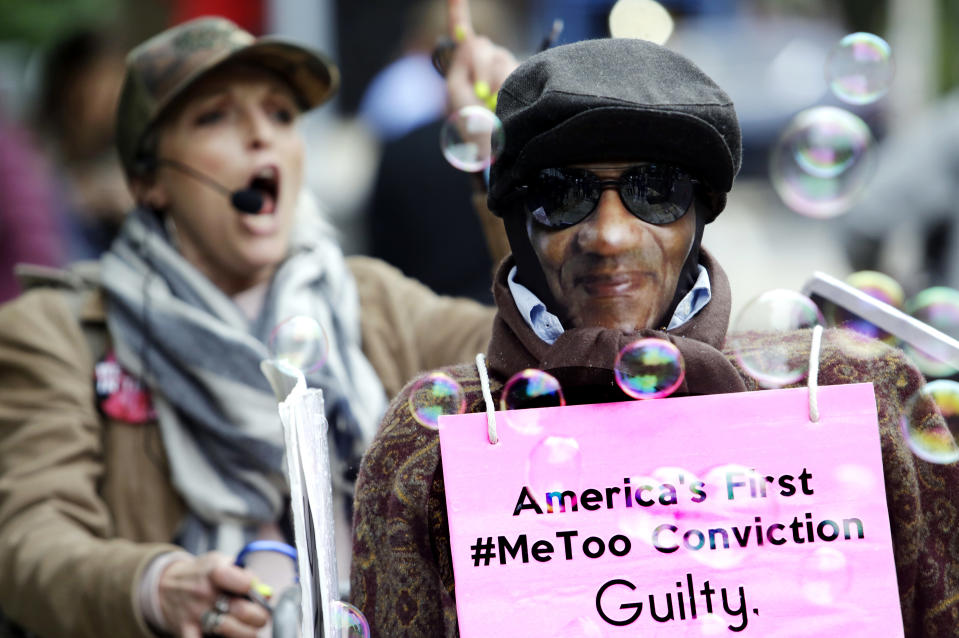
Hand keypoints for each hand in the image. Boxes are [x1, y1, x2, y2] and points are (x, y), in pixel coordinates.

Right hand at [158, 552, 269, 637]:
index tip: (258, 593)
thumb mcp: (221, 562)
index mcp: (216, 571)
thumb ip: (245, 575)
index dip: (256, 590)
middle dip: (259, 617)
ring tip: (247, 629)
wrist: (164, 584)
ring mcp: (196, 613)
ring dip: (244, 632)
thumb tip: (266, 593)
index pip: (244, 583)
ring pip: (229, 630)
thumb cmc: (200, 573)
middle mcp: (205, 592)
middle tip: (260, 618)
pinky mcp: (185, 630)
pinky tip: (223, 637)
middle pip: (243, 611)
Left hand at [445, 0, 517, 114]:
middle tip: (480, 92)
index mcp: (464, 66)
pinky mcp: (520, 76)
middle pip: (480, 45)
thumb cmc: (473, 125)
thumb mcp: (457, 93)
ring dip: (492, 80)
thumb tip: (471, 38)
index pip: (461, 33)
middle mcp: (485, 62)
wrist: (495, 148)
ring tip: (492, 105)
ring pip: (497, 57)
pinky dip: (503, 83)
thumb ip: (460, 63)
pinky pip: (510, 68)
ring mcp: (504, 68)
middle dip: (477, 66)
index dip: (458, 11)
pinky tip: (499, 98)